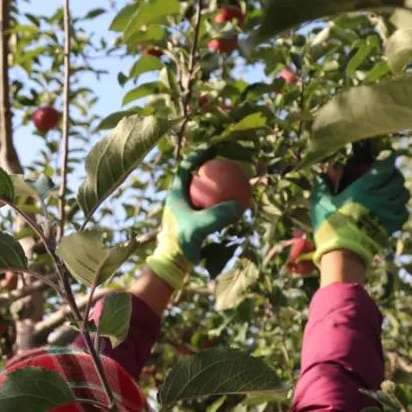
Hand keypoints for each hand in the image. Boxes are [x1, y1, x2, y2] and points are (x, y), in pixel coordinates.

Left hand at [146, 149, 245, 289]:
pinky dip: (220, 202)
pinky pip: (209, 206)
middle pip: (195, 176)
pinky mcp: (193, 221)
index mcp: (175, 195)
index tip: (212, 147)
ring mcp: (187, 210)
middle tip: (226, 160)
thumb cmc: (181, 244)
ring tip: (232, 177)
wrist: (173, 264)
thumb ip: (217, 216)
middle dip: (209, 166)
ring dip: (216, 183)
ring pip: (203, 191)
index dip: (198, 155)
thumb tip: (238, 204)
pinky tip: (235, 203)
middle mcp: (180, 200)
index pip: (185, 168)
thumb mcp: (199, 229)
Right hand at [310, 156, 409, 266]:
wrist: (343, 253)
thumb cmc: (330, 226)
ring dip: (400, 189)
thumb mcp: (320, 203)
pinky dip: (401, 207)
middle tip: (389, 173)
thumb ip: (322, 186)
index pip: (384, 167)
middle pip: (397, 179)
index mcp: (363, 188)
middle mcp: (379, 197)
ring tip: (393, 189)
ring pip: (404, 194)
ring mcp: (387, 212)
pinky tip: (394, 208)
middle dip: (394, 173)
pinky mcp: (390, 226)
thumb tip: (320, 173)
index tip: (388, 156)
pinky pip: (404, 212)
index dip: (389, 159)